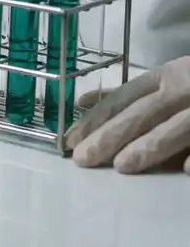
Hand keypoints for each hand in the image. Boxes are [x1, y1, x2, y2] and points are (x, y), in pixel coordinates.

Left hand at [65, 57, 189, 174]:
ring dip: (151, 146)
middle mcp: (186, 86)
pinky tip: (187, 170)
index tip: (69, 141)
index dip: (96, 119)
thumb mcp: (168, 78)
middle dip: (111, 135)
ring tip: (123, 167)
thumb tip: (81, 102)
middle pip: (143, 112)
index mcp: (167, 75)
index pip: (124, 98)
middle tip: (84, 159)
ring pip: (178, 127)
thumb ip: (127, 93)